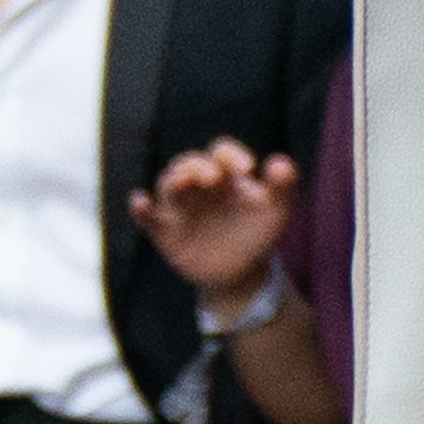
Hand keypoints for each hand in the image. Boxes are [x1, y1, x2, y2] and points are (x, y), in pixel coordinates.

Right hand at [127, 138, 297, 304]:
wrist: (240, 270)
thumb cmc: (256, 231)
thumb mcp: (276, 209)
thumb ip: (283, 185)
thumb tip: (281, 162)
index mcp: (224, 173)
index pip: (221, 152)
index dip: (231, 154)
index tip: (246, 169)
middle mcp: (197, 184)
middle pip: (188, 163)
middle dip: (197, 166)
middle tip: (213, 177)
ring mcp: (179, 206)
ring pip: (167, 184)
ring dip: (173, 180)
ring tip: (182, 182)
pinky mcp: (164, 230)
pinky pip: (147, 216)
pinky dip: (140, 208)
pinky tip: (140, 202)